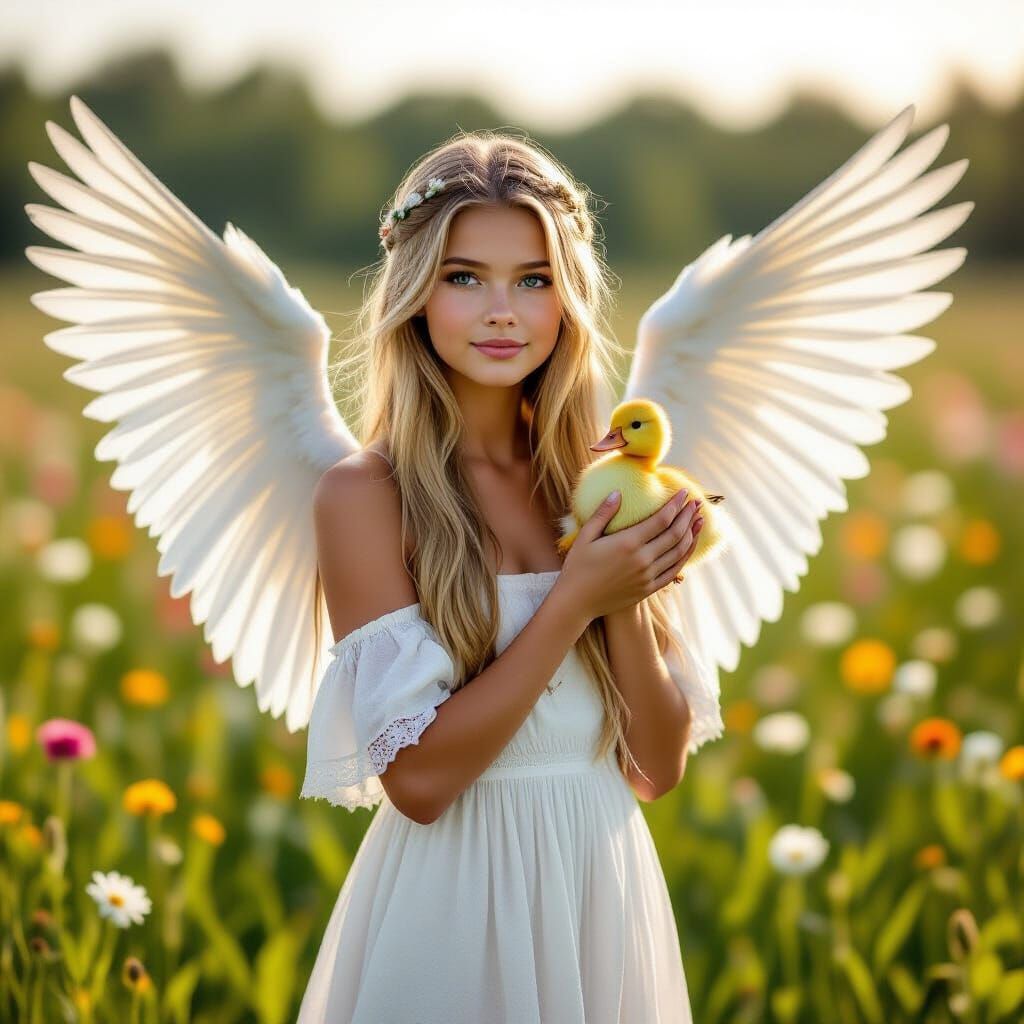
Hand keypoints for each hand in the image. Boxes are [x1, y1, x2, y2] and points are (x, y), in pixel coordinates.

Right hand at [557, 488, 704, 621]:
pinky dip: (686, 555)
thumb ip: (602, 513)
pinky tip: (690, 545)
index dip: (675, 504)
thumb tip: (617, 493)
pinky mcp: (649, 588)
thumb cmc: (577, 567)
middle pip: (675, 533)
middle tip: (696, 502)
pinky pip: (674, 570)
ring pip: (679, 552)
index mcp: (627, 543)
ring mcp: (648, 576)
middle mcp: (642, 559)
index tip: (683, 492)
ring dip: (692, 534)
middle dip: (688, 515)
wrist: (577, 602)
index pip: (661, 519)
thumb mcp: (585, 537)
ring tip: (699, 520)